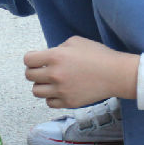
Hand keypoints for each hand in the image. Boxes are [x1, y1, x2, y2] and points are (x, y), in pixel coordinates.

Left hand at [23, 36, 139, 108]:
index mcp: (55, 56)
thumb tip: (48, 56)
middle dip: (34, 72)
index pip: (28, 60)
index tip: (36, 60)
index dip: (31, 59)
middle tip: (43, 70)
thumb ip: (58, 48)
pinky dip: (51, 97)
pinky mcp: (68, 102)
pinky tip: (59, 91)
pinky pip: (49, 103)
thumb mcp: (75, 41)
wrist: (116, 74)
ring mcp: (61, 90)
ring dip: (41, 85)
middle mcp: (55, 74)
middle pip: (29, 76)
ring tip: (51, 82)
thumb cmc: (98, 55)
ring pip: (36, 91)